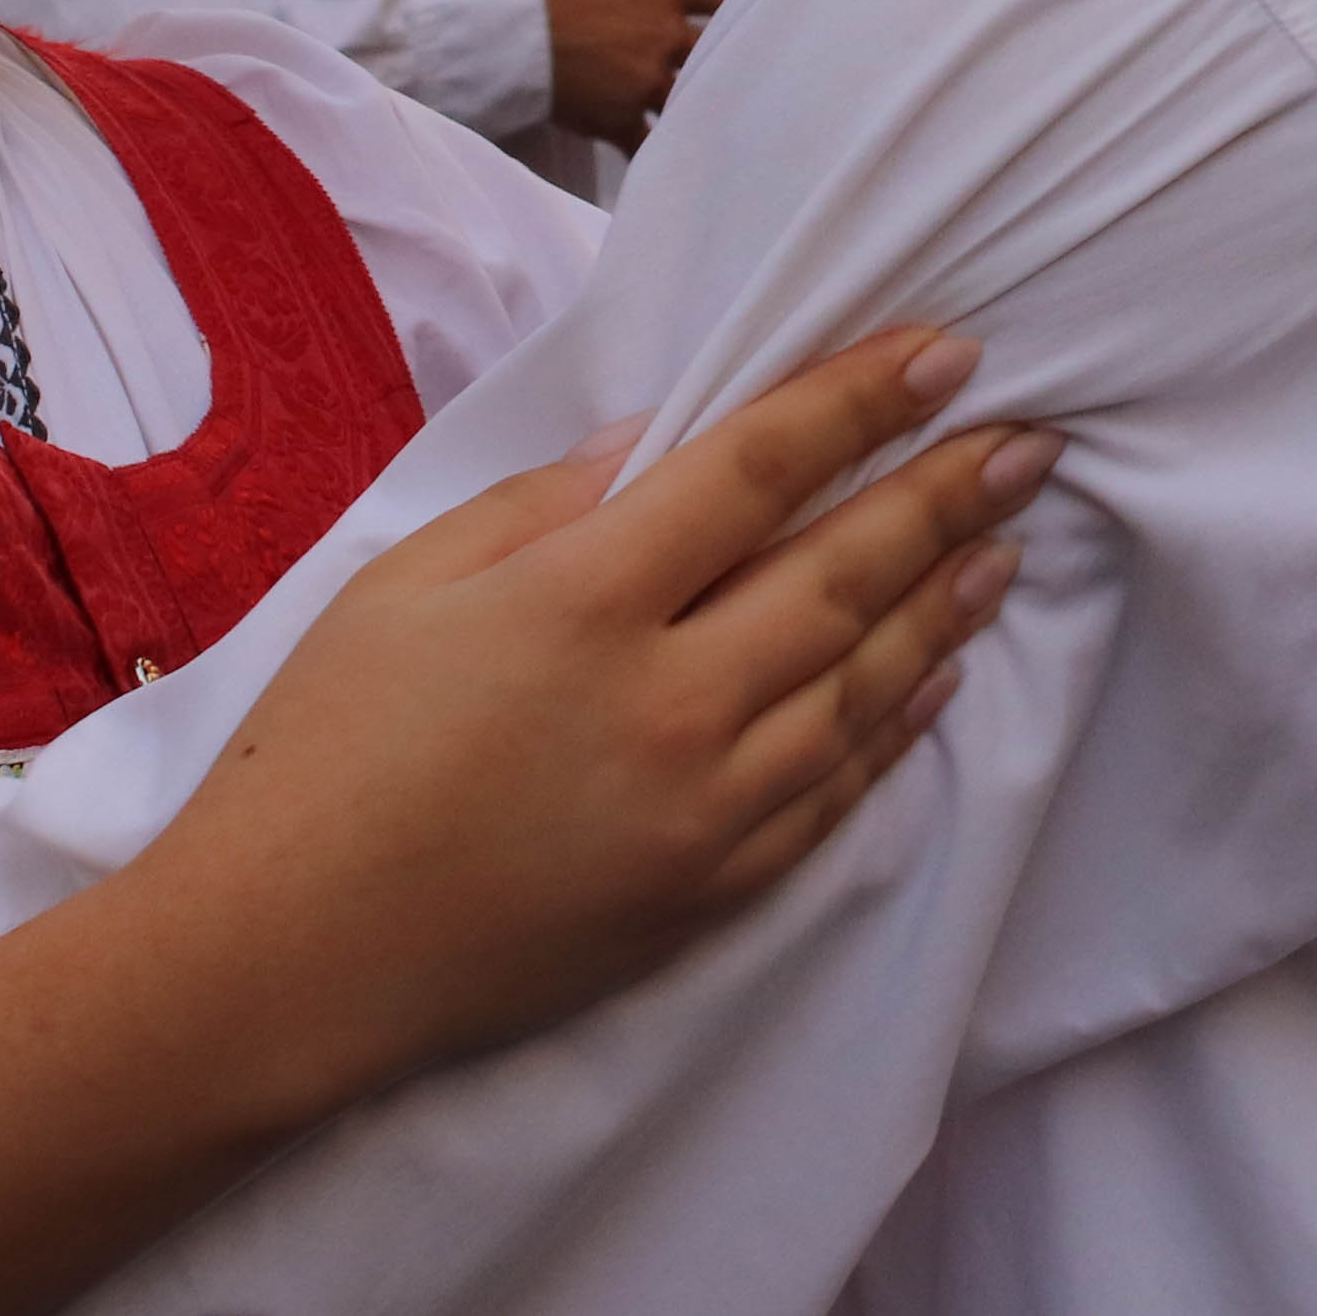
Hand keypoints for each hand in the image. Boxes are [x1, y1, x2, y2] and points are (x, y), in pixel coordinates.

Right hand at [143, 328, 1054, 1082]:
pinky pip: (836, 792)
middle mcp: (667, 701)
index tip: (943, 353)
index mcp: (582, 601)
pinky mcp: (709, 890)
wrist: (287, 962)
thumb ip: (548, 502)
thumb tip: (667, 440)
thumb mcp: (407, 581)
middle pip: (843, 574)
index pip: (758, 471)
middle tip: (1028, 440)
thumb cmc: (323, 750)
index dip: (859, 403)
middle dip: (945, 496)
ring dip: (944, 605)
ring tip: (1006, 542)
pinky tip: (936, 673)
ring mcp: (702, 808)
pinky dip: (897, 724)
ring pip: (863, 685)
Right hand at [530, 0, 734, 144]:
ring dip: (686, 96)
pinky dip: (655, 145)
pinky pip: (649, 141)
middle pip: (713, 49)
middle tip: (702, 55)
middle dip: (708, 51)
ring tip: (687, 100)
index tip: (713, 7)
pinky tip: (659, 146)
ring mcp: (643, 82)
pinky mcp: (616, 119)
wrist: (498, 23)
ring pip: (686, 96)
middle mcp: (664, 37)